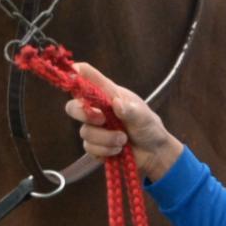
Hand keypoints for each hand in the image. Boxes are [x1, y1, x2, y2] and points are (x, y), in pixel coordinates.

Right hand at [64, 60, 183, 180]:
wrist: (153, 152)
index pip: (87, 78)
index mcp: (108, 94)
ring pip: (85, 132)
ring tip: (124, 140)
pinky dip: (106, 150)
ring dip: (106, 138)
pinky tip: (119, 149)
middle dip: (83, 114)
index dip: (75, 73)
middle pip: (73, 107)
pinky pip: (90, 148)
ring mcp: (95, 128)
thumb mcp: (144, 116)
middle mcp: (98, 109)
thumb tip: (117, 104)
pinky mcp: (95, 146)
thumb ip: (130, 110)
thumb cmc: (148, 127)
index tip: (72, 72)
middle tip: (102, 120)